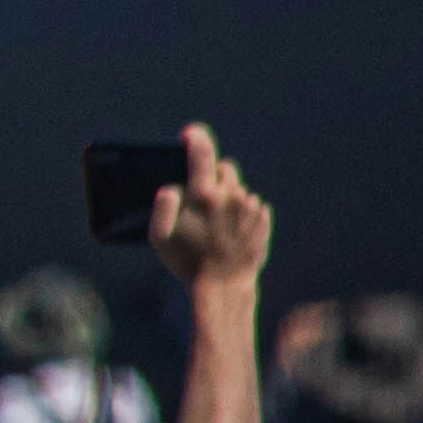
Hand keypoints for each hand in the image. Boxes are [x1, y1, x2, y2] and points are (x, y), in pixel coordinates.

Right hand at [147, 122, 269, 299]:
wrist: (225, 287)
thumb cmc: (188, 262)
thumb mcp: (159, 237)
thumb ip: (162, 205)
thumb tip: (173, 187)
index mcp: (204, 194)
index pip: (202, 152)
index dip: (194, 137)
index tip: (188, 135)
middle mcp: (231, 195)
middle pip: (224, 167)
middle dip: (212, 175)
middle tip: (201, 196)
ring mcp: (250, 207)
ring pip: (238, 189)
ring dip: (227, 198)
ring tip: (216, 225)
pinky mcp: (263, 220)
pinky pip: (251, 206)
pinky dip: (240, 213)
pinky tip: (230, 233)